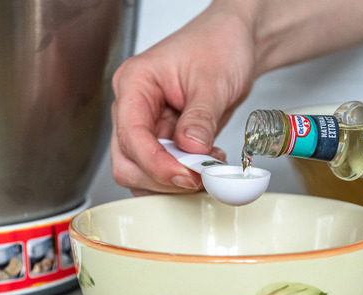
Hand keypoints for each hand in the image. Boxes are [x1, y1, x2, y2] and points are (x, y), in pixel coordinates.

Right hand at [110, 5, 254, 195]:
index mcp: (134, 82)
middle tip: (197, 179)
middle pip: (127, 161)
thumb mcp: (214, 80)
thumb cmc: (218, 45)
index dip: (155, 163)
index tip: (185, 176)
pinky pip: (162, 170)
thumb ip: (200, 118)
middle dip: (160, 178)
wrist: (234, 44)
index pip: (131, 134)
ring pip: (141, 172)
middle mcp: (133, 107)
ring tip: (206, 169)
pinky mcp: (163, 139)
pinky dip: (182, 178)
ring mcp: (146, 125)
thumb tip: (192, 149)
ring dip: (172, 182)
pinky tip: (205, 166)